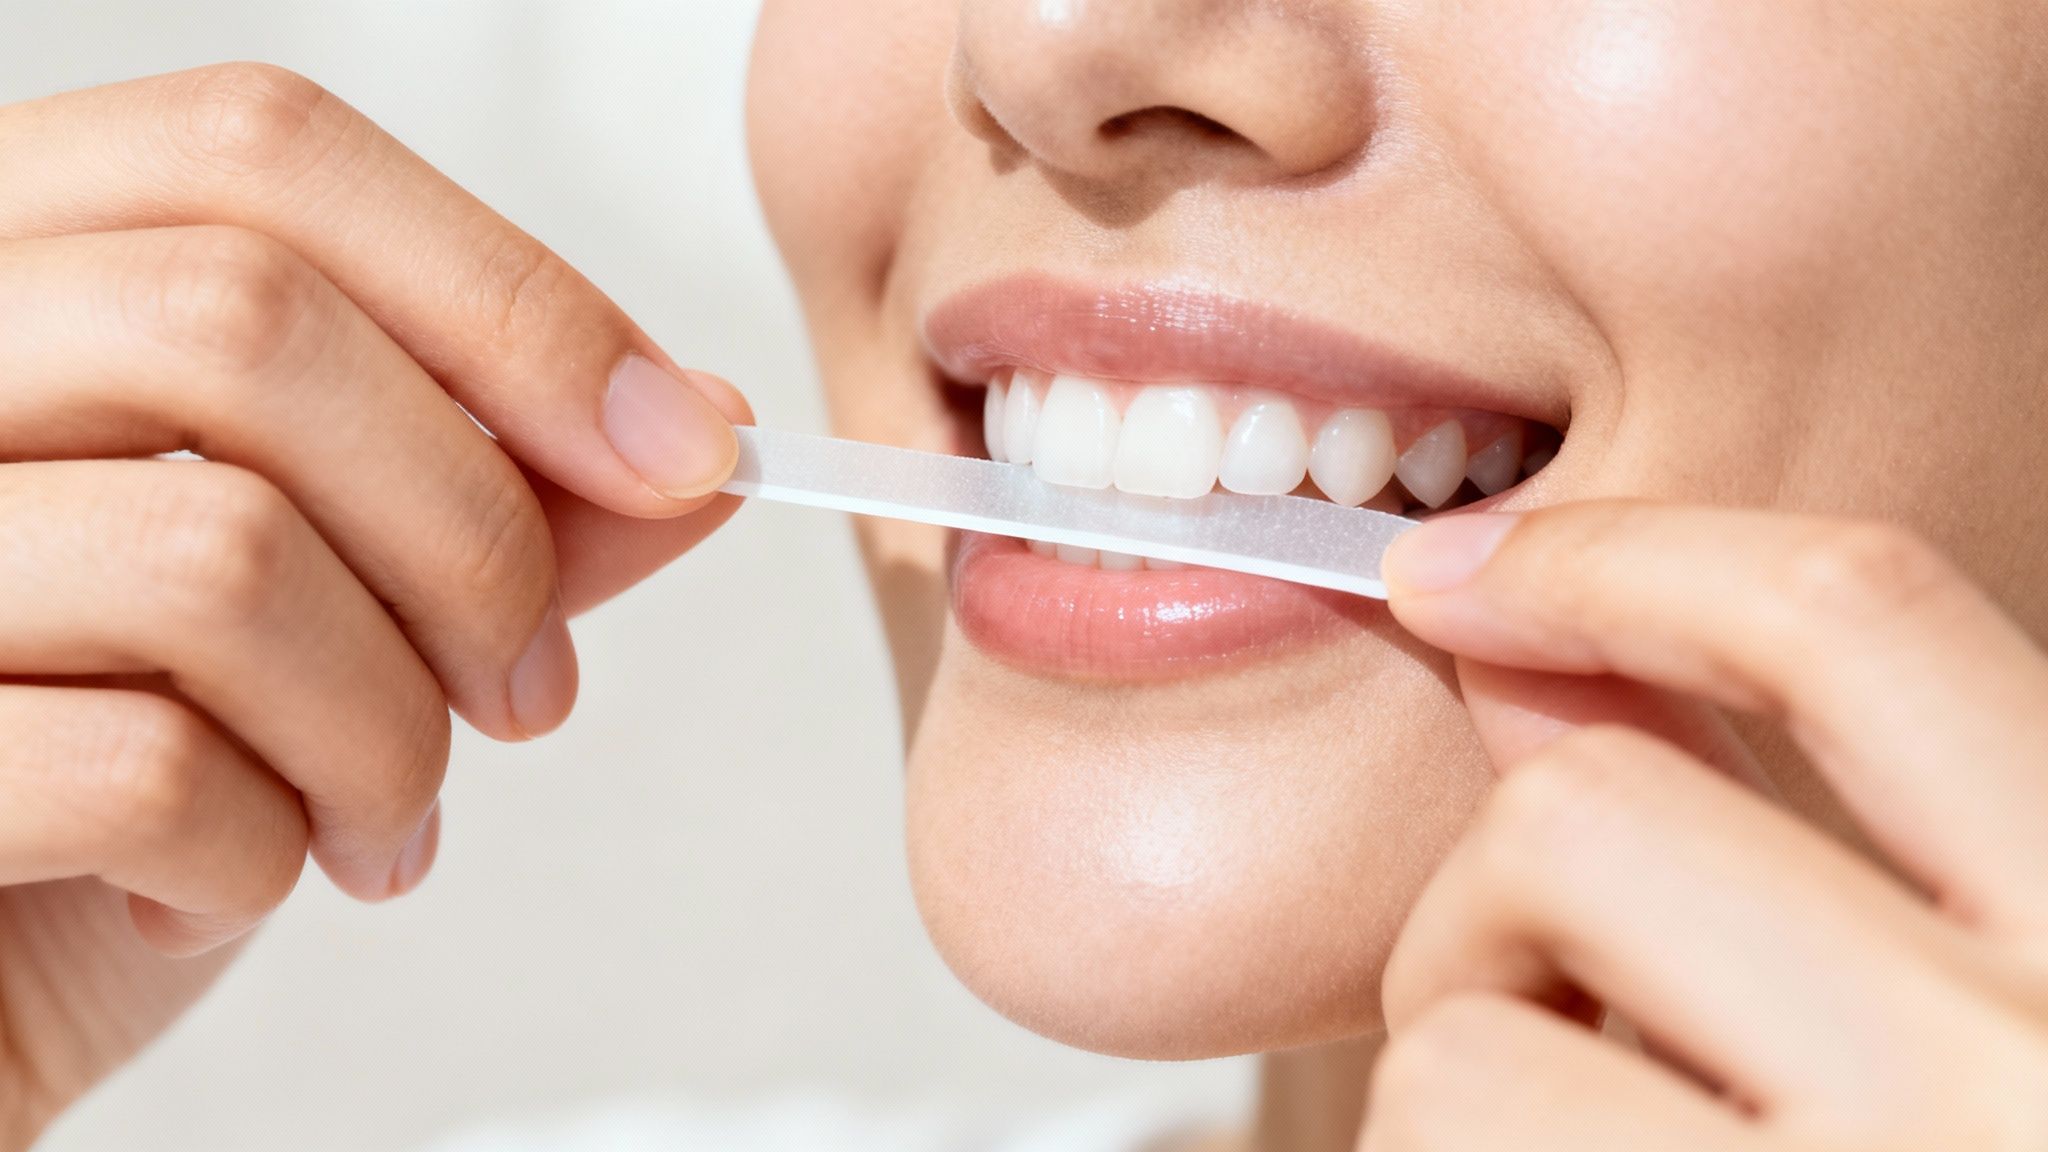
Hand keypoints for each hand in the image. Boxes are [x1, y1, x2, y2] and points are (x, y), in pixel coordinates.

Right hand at [0, 63, 748, 1143]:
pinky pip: (144, 769)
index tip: (682, 448)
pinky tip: (210, 890)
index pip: (261, 155)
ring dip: (387, 737)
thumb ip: (488, 493)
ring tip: (377, 824)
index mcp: (12, 266)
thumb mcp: (321, 600)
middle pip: (246, 326)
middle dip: (472, 541)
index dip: (506, 298)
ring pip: (218, 555)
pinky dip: (256, 859)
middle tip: (526, 695)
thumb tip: (698, 425)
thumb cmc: (110, 757)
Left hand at [1363, 504, 2047, 1148]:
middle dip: (1484, 905)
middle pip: (1580, 815)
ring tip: (1553, 1137)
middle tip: (1525, 1010)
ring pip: (1463, 1036)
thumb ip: (1766, 847)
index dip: (1616, 557)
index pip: (1855, 619)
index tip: (1450, 570)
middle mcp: (2028, 1068)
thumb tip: (1514, 661)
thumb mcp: (1953, 1026)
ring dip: (1457, 1074)